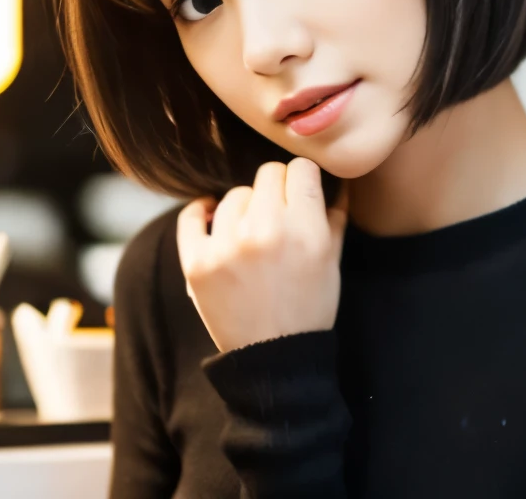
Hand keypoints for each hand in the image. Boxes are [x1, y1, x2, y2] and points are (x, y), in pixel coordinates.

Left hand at [177, 159, 347, 352]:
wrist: (273, 356)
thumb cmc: (309, 307)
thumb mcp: (332, 261)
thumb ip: (334, 215)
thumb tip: (332, 179)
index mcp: (306, 230)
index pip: (301, 169)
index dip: (303, 180)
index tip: (300, 192)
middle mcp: (265, 231)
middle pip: (267, 174)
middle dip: (276, 190)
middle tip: (277, 214)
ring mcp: (227, 246)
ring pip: (234, 195)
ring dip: (244, 209)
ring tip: (251, 236)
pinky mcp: (197, 262)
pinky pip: (191, 217)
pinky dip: (200, 213)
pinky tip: (210, 216)